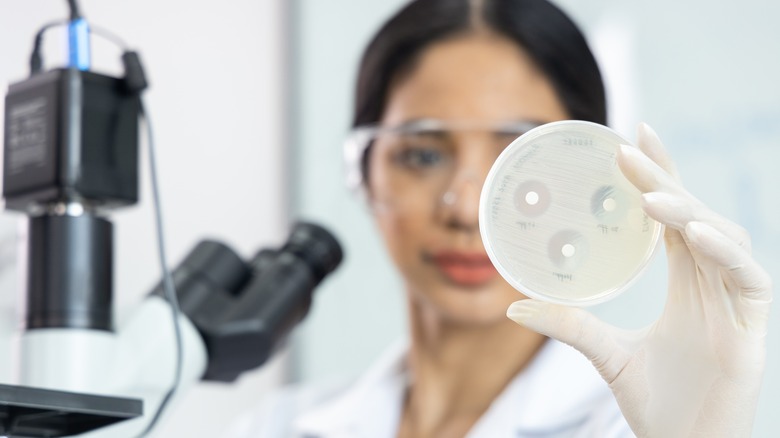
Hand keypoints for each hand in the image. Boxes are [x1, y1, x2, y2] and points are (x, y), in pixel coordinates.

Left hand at [506, 123, 771, 436]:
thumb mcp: (605, 353)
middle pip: (696, 215)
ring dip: (690, 212)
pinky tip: (694, 234)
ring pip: (723, 239)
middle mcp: (713, 284)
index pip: (675, 216)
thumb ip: (569, 325)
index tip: (634, 137)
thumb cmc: (656, 402)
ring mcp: (735, 303)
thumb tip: (512, 307)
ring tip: (651, 196)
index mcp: (687, 283)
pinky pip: (747, 278)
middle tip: (632, 147)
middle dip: (668, 179)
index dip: (660, 175)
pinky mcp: (751, 327)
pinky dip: (723, 252)